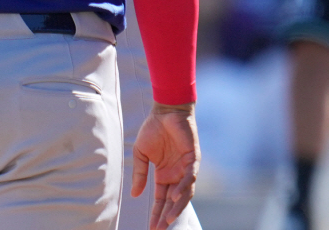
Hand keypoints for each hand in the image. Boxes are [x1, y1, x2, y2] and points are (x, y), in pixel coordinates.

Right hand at [132, 102, 199, 229]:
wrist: (164, 111)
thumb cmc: (153, 129)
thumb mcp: (141, 155)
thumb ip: (139, 174)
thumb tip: (136, 195)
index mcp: (164, 175)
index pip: (161, 200)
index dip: (156, 213)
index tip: (151, 228)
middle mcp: (176, 173)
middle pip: (173, 200)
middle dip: (167, 215)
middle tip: (159, 229)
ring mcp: (185, 166)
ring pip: (184, 191)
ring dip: (176, 205)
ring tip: (168, 219)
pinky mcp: (193, 156)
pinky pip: (191, 174)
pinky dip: (184, 186)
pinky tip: (175, 196)